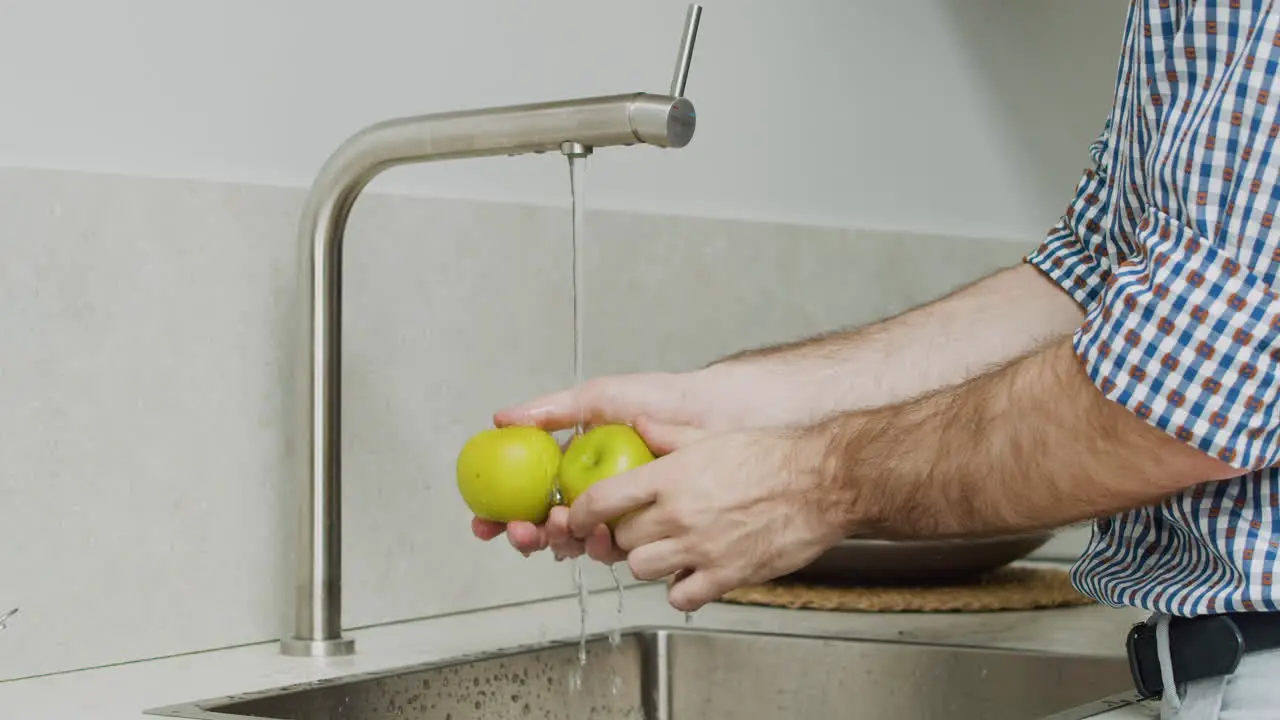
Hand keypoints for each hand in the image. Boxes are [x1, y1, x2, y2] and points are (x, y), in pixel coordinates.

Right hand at [471, 372, 709, 561]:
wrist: (718, 414)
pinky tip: (599, 537)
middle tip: (523, 530)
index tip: (484, 522)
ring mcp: (619, 513)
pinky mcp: (649, 530)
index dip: (501, 514)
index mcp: (574, 465)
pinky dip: (600, 548)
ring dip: (560, 541)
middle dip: (527, 536)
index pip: (528, 496)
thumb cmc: (664, 400)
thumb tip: (501, 418)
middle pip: (546, 527)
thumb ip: (553, 410)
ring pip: (577, 542)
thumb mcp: (601, 397)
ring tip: (562, 524)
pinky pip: (617, 549)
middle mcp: (593, 493)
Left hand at [567, 418, 849, 611]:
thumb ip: (667, 432)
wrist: (821, 483)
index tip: (578, 517)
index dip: (581, 513)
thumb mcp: (710, 434)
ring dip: (648, 561)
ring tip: (666, 548)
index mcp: (671, 477)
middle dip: (621, 535)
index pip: (602, 500)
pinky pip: (681, 597)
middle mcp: (680, 514)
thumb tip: (637, 424)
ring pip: (642, 569)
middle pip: (620, 538)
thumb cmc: (772, 457)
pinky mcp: (726, 575)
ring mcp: (701, 548)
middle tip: (636, 528)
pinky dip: (681, 589)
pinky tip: (692, 573)